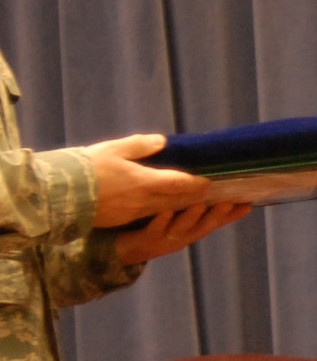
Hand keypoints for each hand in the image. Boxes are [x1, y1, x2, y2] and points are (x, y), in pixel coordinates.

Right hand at [86, 135, 215, 228]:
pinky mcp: (122, 219)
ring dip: (181, 206)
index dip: (197, 183)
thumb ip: (140, 145)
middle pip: (177, 200)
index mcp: (144, 182)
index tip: (211, 181)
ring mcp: (133, 213)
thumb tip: (162, 141)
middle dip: (195, 197)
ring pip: (164, 209)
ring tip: (195, 199)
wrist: (60, 195)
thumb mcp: (114, 149)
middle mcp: (143, 201)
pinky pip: (148, 216)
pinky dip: (162, 211)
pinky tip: (165, 206)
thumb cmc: (86, 168)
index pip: (179, 184)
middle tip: (212, 193)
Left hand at [114, 201, 252, 264]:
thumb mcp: (176, 217)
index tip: (248, 203)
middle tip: (230, 202)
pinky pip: (154, 230)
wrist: (124, 249)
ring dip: (191, 217)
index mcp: (191, 229)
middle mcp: (182, 236)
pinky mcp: (145, 239)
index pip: (216, 221)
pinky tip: (165, 211)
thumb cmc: (154, 226)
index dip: (232, 215)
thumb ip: (189, 202)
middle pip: (203, 226)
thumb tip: (204, 180)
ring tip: (200, 204)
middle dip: (217, 215)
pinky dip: (161, 221)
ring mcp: (164, 239)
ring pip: (181, 229)